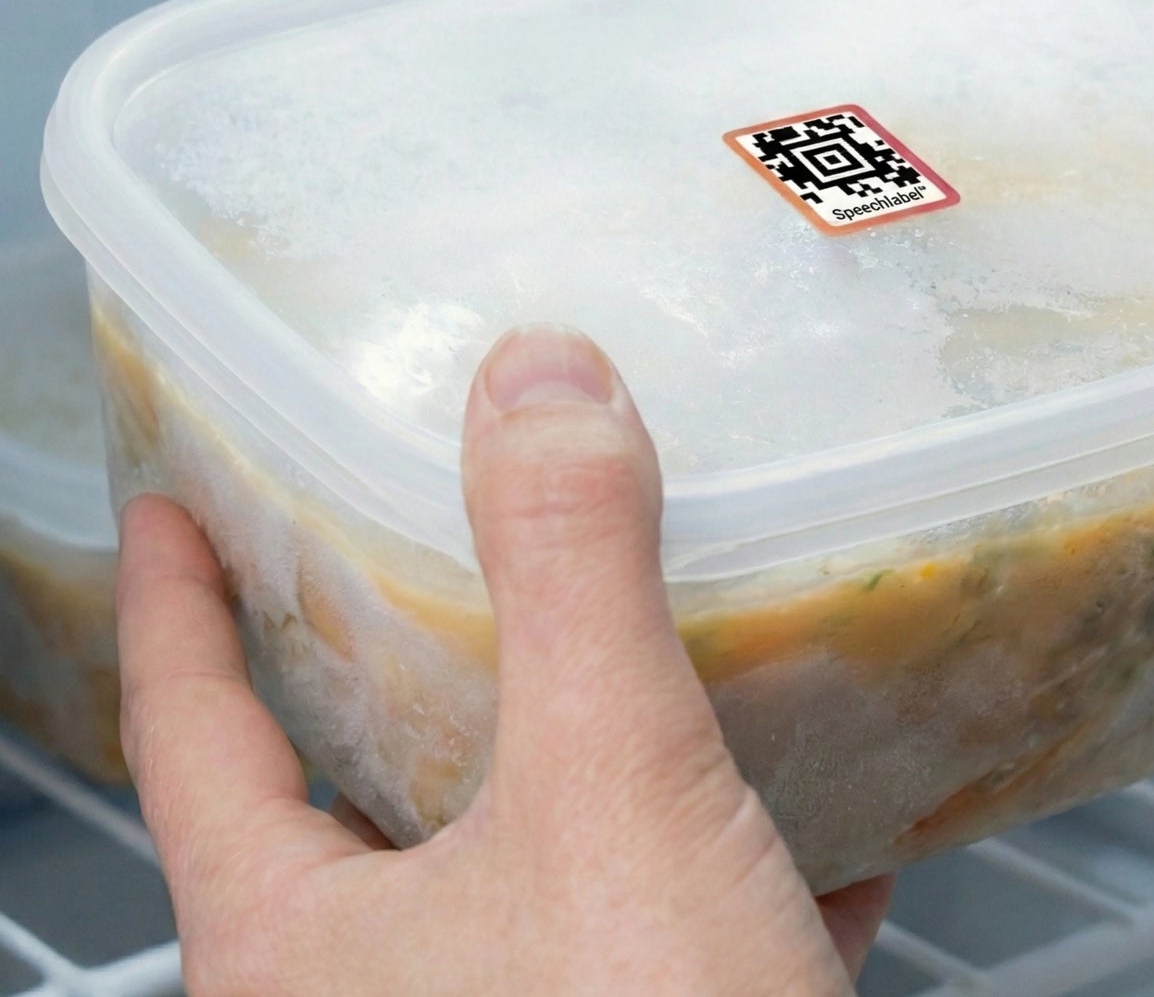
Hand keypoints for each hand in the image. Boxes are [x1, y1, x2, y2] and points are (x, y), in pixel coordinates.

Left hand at [117, 325, 892, 994]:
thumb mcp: (606, 798)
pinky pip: (648, 938)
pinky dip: (718, 869)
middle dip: (390, 663)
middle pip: (348, 793)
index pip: (194, 733)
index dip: (178, 606)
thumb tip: (538, 375)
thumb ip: (570, 573)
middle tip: (425, 544)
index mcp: (302, 946)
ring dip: (577, 759)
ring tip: (628, 655)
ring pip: (516, 862)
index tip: (170, 506)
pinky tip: (821, 836)